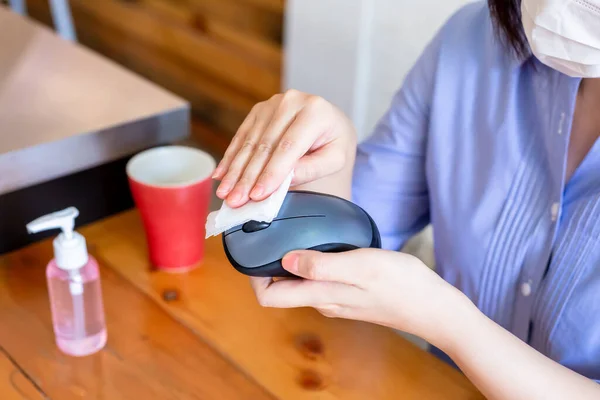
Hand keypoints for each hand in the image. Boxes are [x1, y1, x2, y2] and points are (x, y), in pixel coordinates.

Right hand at [213, 90, 355, 206]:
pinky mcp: (259, 110)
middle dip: (248, 176)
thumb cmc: (333, 144)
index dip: (271, 172)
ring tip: (225, 193)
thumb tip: (284, 179)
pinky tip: (221, 175)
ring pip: (250, 142)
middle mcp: (292, 101)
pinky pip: (242, 136)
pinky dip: (231, 158)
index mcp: (316, 111)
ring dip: (235, 170)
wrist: (330, 124)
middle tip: (235, 200)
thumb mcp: (335, 158)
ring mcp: (273, 103)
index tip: (258, 195)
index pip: (289, 146)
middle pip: (265, 145)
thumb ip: (313, 168)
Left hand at [250, 249, 466, 344]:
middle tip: (269, 233)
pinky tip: (324, 244)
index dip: (253, 276)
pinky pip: (319, 279)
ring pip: (299, 284)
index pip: (269, 297)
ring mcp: (337, 298)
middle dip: (267, 265)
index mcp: (320, 296)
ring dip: (289, 262)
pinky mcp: (350, 293)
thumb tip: (285, 261)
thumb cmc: (401, 284)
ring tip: (293, 233)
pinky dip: (311, 263)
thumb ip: (321, 266)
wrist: (434, 306)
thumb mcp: (360, 267)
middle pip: (280, 290)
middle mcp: (323, 301)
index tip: (253, 248)